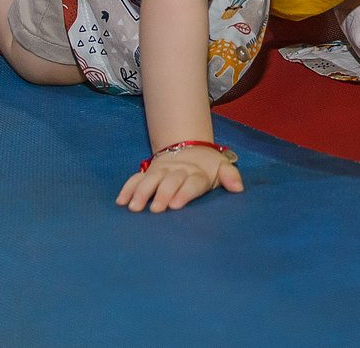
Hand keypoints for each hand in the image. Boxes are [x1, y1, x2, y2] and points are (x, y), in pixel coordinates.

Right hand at [116, 146, 243, 212]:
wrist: (191, 149)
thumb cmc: (209, 169)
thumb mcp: (222, 168)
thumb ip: (230, 176)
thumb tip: (238, 187)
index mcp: (198, 174)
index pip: (192, 183)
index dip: (184, 193)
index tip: (176, 205)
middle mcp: (178, 171)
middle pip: (169, 182)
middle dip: (162, 194)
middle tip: (155, 209)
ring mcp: (162, 171)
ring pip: (150, 180)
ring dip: (142, 193)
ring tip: (135, 208)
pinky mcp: (149, 172)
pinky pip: (136, 178)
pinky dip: (128, 188)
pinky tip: (121, 202)